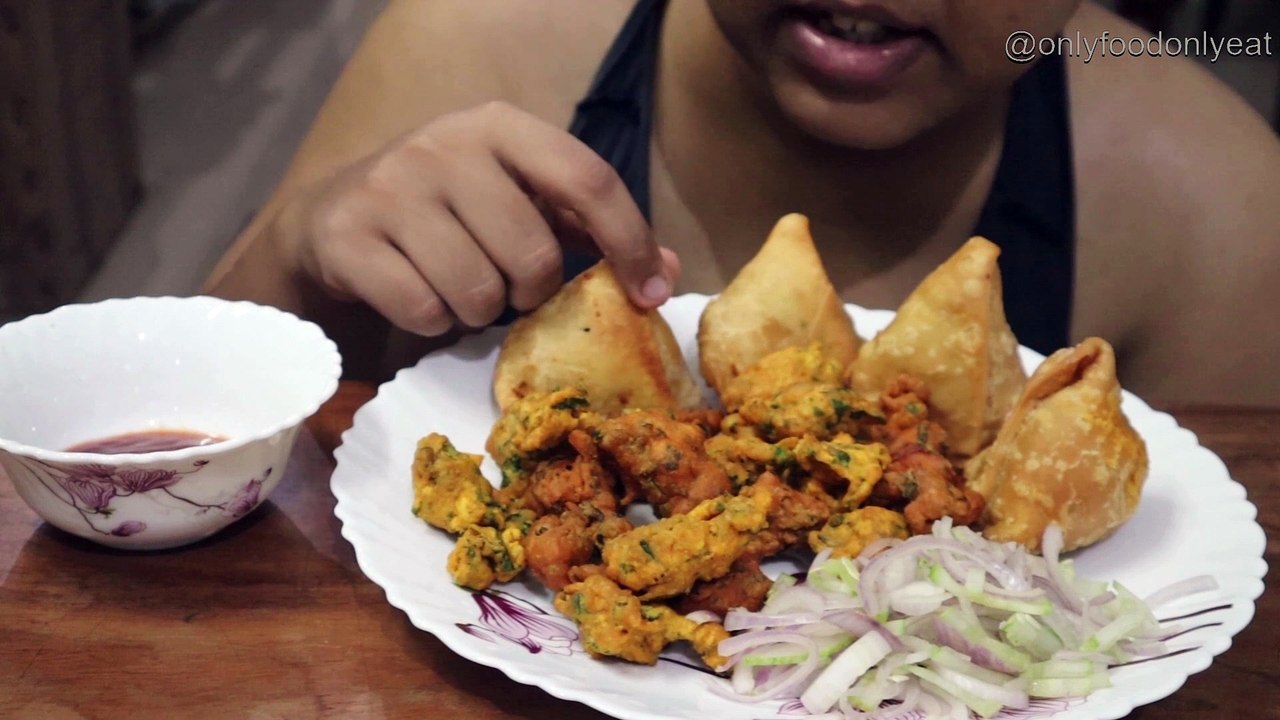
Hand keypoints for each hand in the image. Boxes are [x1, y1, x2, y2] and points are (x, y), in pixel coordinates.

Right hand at [281, 101, 677, 334]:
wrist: (331, 222)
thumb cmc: (447, 214)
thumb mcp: (518, 203)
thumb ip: (590, 231)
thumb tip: (668, 275)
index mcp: (500, 127)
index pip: (589, 179)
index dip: (629, 242)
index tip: (649, 295)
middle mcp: (444, 145)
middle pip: (534, 254)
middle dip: (531, 291)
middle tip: (509, 287)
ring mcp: (391, 189)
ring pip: (478, 292)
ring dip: (478, 311)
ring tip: (459, 288)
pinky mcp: (348, 237)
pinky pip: (425, 311)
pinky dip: (433, 322)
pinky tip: (419, 296)